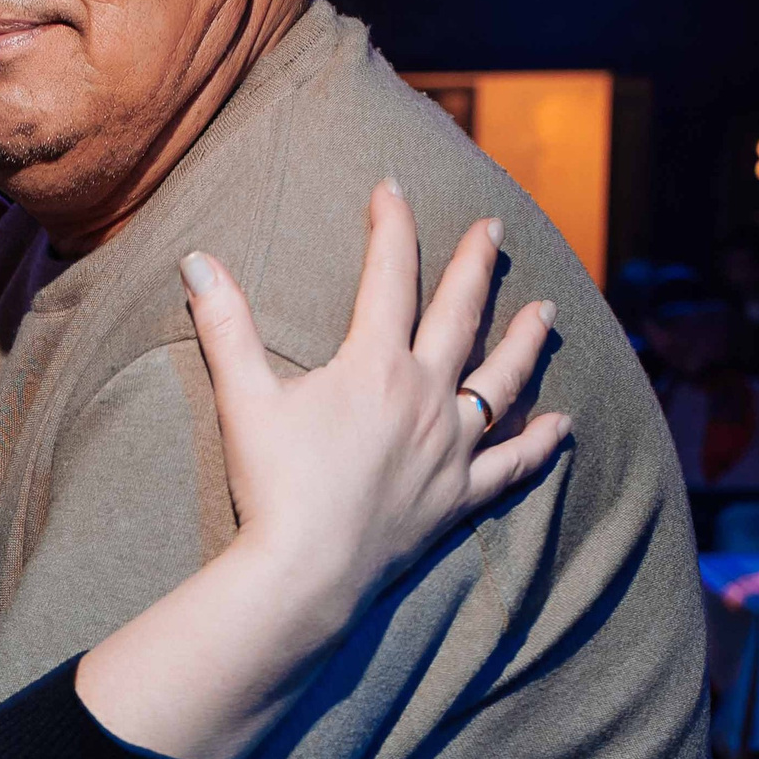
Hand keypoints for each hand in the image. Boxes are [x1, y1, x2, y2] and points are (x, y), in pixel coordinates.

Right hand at [181, 181, 569, 621]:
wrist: (306, 571)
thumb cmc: (274, 485)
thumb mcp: (242, 398)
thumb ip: (225, 324)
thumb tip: (195, 258)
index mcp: (375, 365)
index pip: (388, 276)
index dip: (391, 226)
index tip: (393, 188)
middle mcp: (425, 396)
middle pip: (461, 315)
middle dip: (476, 266)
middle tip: (493, 230)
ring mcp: (449, 447)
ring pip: (501, 382)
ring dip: (524, 342)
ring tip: (547, 312)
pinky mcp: (457, 496)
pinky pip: (511, 464)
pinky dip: (540, 444)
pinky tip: (564, 425)